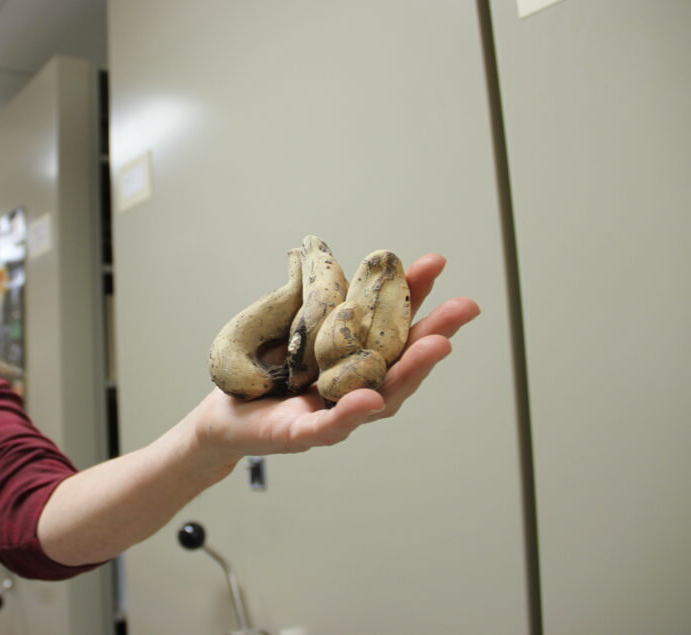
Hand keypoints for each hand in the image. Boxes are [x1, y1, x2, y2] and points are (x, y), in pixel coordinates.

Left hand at [193, 253, 479, 460]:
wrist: (225, 412)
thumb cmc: (266, 372)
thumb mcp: (294, 329)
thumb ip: (319, 303)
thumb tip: (326, 255)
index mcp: (358, 359)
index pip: (392, 325)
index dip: (414, 295)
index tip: (435, 263)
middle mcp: (358, 389)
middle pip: (403, 362)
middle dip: (436, 333)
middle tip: (465, 307)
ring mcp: (335, 414)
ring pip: (383, 397)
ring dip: (412, 371)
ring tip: (436, 346)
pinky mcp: (302, 435)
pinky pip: (331, 426)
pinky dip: (352, 413)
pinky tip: (371, 397)